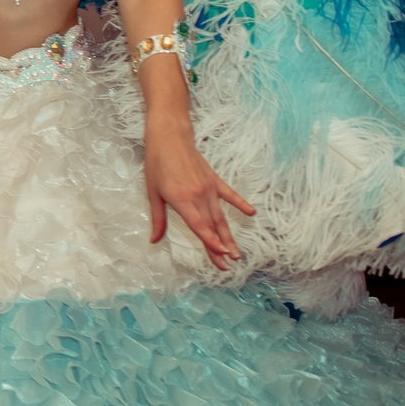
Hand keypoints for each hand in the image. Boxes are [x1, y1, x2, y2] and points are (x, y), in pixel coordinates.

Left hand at [144, 124, 253, 268]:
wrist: (170, 138)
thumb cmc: (157, 165)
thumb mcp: (152, 193)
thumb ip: (158, 219)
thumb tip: (154, 241)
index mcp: (182, 200)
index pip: (199, 225)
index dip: (210, 241)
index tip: (222, 255)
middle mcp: (199, 195)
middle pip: (212, 226)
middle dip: (220, 248)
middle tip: (227, 266)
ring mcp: (209, 188)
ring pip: (221, 216)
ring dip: (229, 235)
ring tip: (236, 253)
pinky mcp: (215, 180)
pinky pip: (230, 195)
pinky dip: (241, 204)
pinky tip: (251, 214)